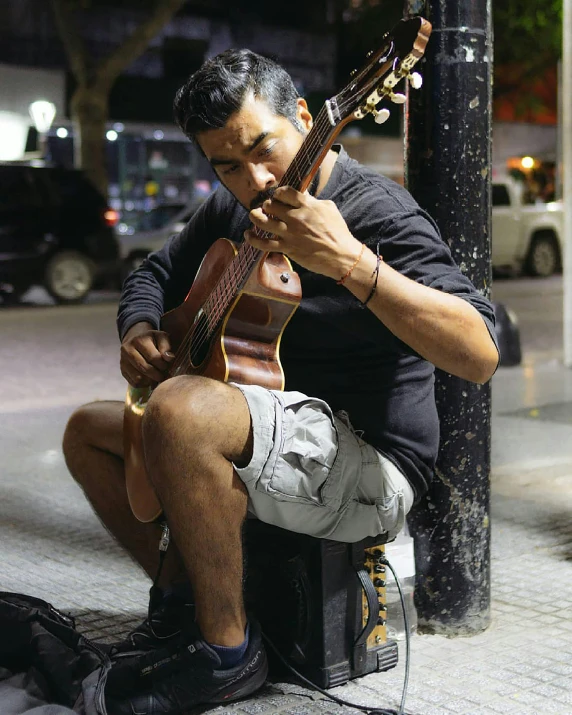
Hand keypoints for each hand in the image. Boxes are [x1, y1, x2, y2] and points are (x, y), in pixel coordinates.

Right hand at [120, 321, 174, 387]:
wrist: (135, 339)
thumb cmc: (152, 340)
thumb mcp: (161, 337)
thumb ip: (166, 347)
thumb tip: (169, 358)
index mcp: (139, 340)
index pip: (153, 357)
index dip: (163, 365)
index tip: (167, 366)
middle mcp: (128, 350)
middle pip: (145, 369)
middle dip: (158, 375)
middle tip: (163, 374)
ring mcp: (123, 361)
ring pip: (139, 378)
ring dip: (151, 380)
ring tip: (156, 376)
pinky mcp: (122, 370)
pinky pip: (134, 383)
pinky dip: (144, 384)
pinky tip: (149, 379)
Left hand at [245, 186, 362, 279]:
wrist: (341, 255)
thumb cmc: (338, 232)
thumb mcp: (329, 208)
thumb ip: (312, 201)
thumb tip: (302, 196)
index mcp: (307, 205)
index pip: (284, 192)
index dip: (278, 193)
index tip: (278, 197)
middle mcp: (295, 217)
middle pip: (270, 205)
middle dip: (267, 205)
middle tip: (268, 208)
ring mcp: (289, 233)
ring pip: (262, 221)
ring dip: (255, 217)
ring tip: (254, 216)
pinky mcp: (287, 248)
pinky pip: (263, 243)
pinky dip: (252, 239)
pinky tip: (248, 235)